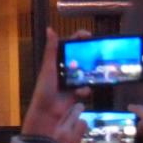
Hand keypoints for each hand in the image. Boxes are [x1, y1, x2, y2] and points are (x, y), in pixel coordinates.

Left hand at [22, 28, 85, 142]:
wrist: (47, 114)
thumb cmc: (45, 89)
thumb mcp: (48, 68)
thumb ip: (51, 50)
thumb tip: (50, 29)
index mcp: (55, 62)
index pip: (67, 46)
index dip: (77, 39)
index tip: (88, 35)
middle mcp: (63, 71)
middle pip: (79, 58)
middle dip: (88, 56)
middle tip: (98, 51)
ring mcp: (70, 82)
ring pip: (84, 73)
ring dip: (89, 75)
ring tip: (94, 73)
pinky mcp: (76, 94)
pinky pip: (86, 88)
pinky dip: (85, 89)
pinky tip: (82, 93)